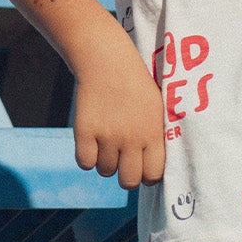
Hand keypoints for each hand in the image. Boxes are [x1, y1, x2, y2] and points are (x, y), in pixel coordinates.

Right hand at [72, 29, 166, 188]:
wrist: (107, 61)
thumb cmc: (136, 85)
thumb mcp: (157, 108)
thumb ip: (157, 138)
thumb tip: (154, 169)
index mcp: (153, 133)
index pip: (153, 175)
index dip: (146, 175)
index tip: (142, 167)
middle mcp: (131, 138)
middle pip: (128, 181)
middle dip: (126, 175)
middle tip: (123, 160)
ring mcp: (107, 136)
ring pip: (105, 171)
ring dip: (105, 162)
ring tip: (107, 142)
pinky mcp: (84, 132)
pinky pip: (85, 163)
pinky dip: (87, 157)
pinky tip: (91, 142)